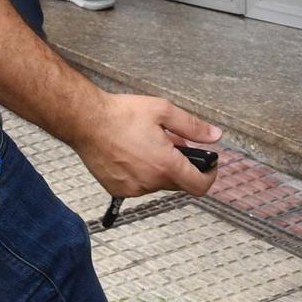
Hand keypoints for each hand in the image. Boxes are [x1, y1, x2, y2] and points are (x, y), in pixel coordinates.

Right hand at [75, 93, 221, 197]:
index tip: (209, 165)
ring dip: (159, 168)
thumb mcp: (163, 111)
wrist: (86, 121)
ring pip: (157, 183)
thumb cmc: (121, 114)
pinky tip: (132, 153)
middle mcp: (150, 182)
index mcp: (165, 165)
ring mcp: (133, 188)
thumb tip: (214, 136)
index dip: (209, 176)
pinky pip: (139, 185)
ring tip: (147, 144)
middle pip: (178, 183)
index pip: (198, 185)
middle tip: (171, 143)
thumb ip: (192, 127)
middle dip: (180, 165)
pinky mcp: (118, 189)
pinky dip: (142, 173)